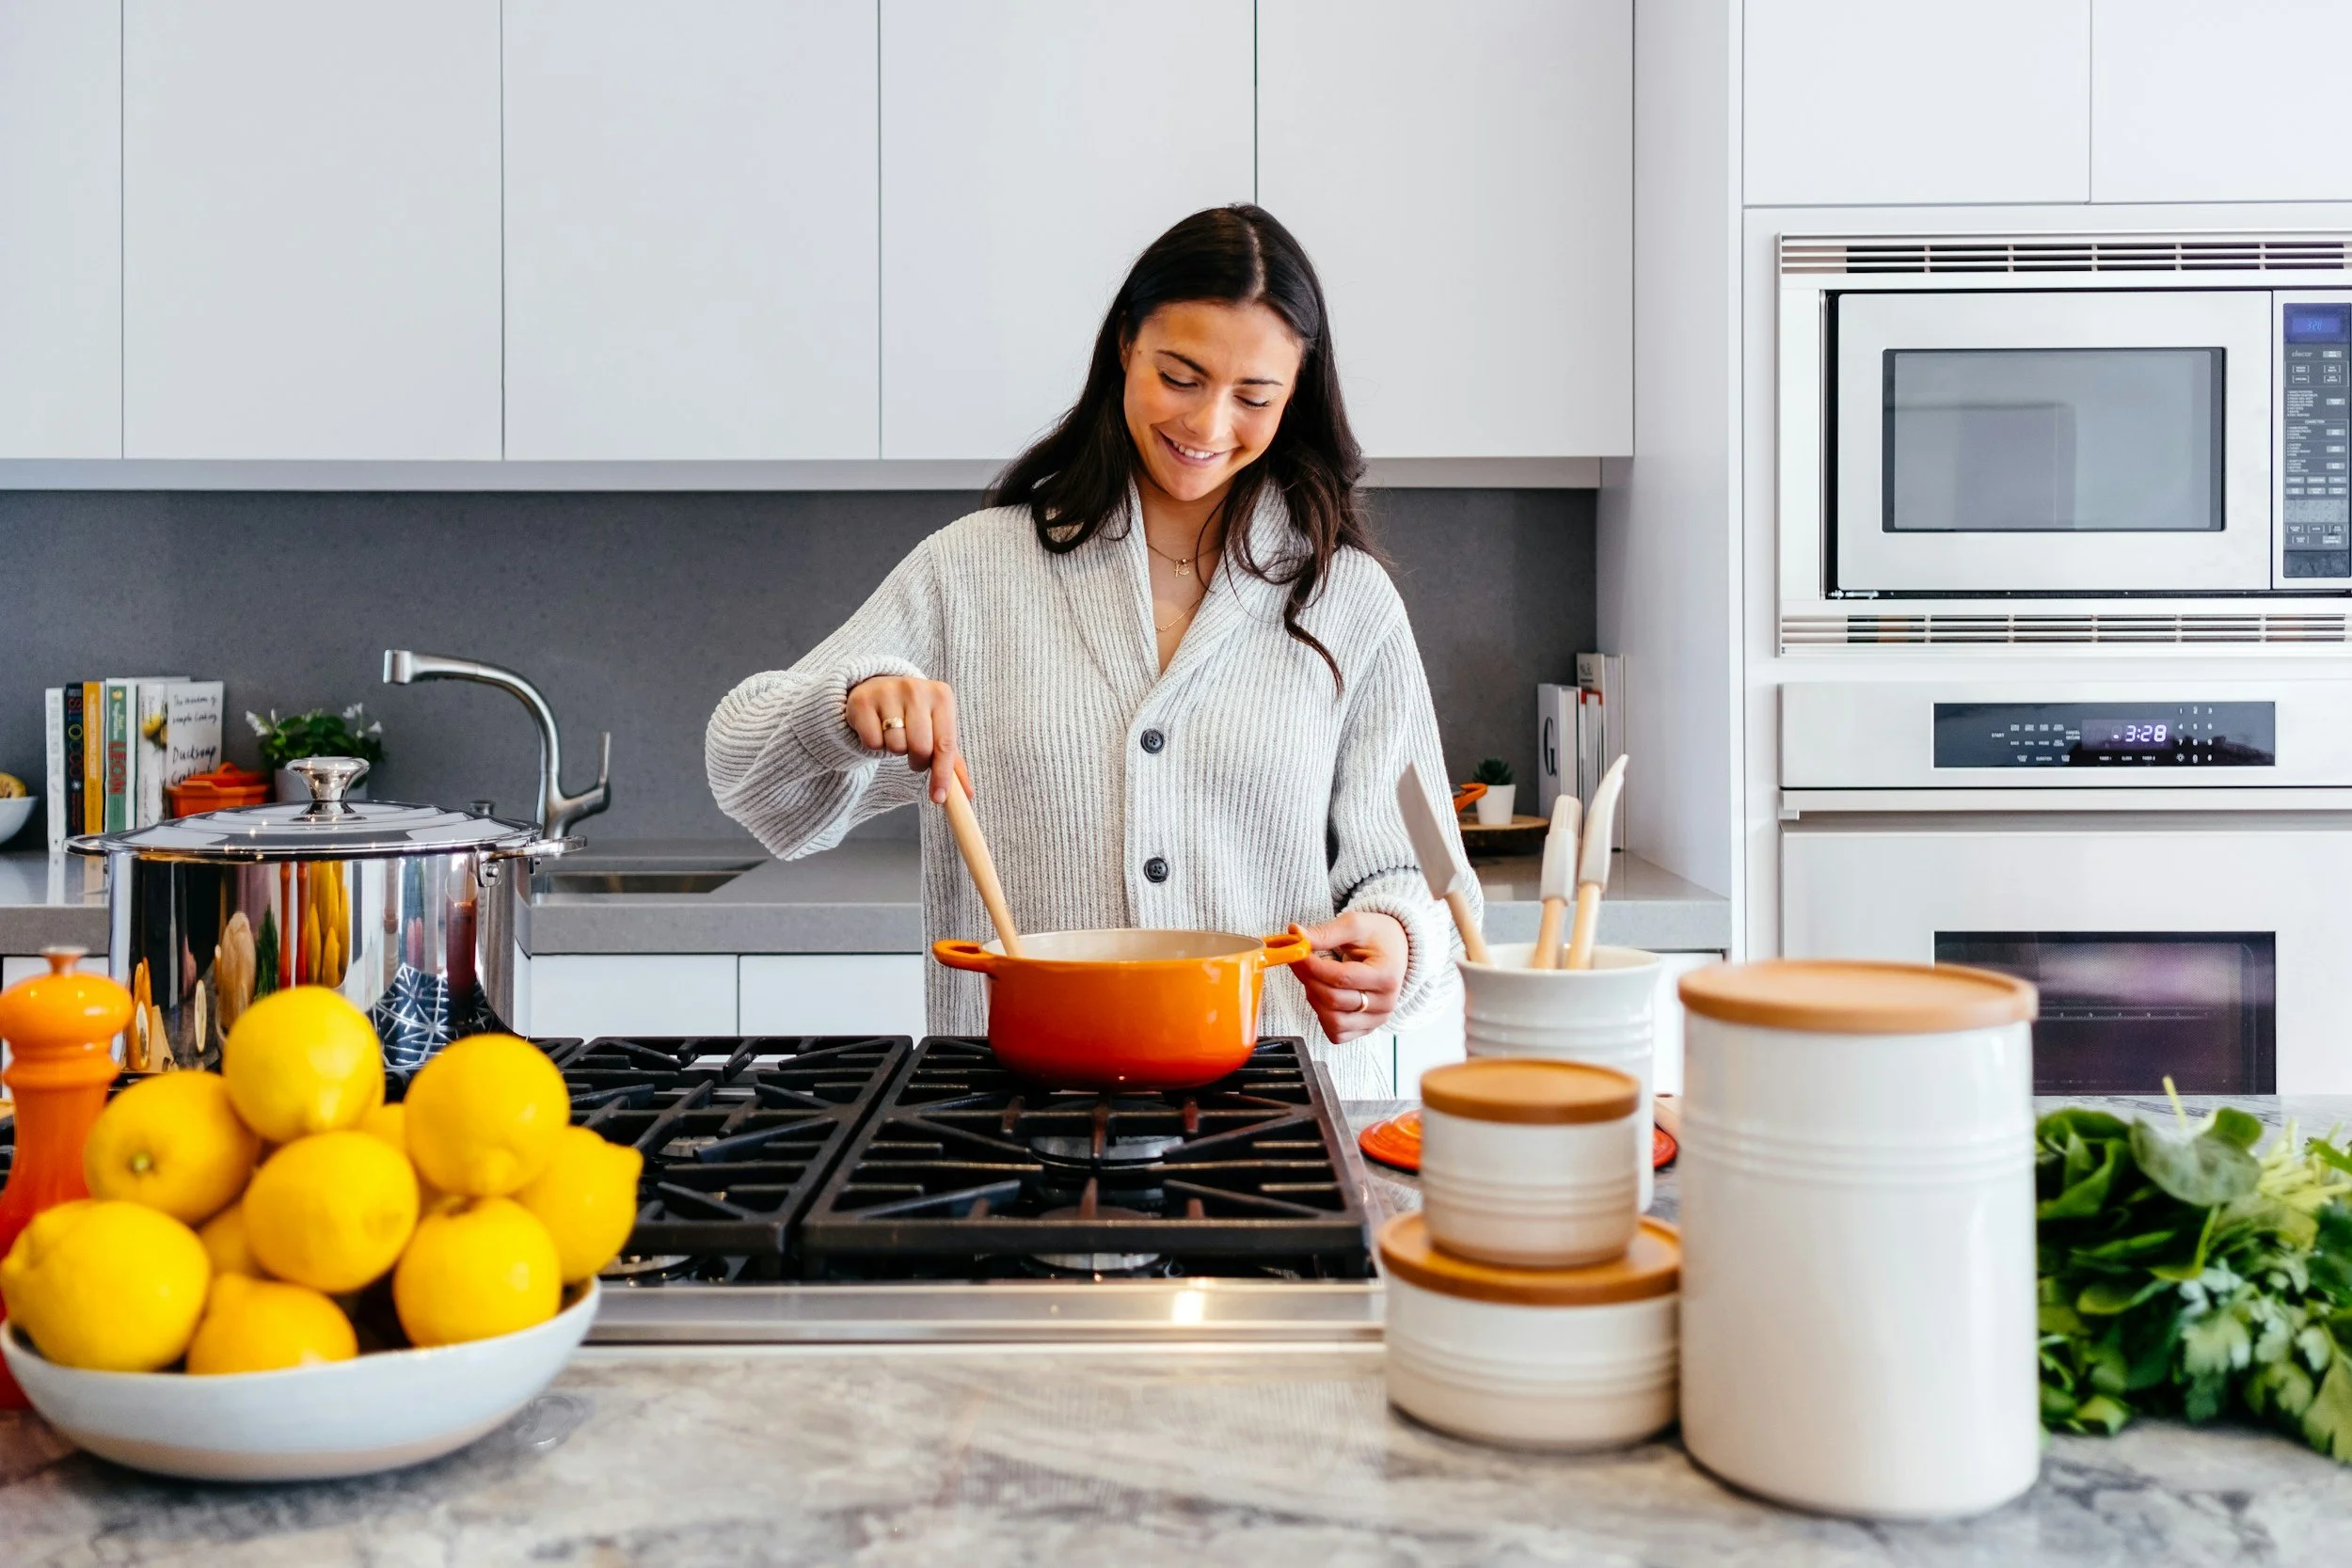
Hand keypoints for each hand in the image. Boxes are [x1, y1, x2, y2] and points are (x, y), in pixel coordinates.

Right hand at [845, 675, 970, 804]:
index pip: (945, 744)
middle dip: (917, 761)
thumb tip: (968, 794)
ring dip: (895, 750)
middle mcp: (916, 689)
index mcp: (941, 695)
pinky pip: (872, 742)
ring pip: (895, 746)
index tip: (938, 798)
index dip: (942, 774)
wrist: (878, 688)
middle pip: (920, 748)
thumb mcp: (936, 728)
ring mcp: (888, 692)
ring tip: (894, 735)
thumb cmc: (914, 714)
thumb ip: (952, 760)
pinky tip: (877, 730)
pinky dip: (874, 745)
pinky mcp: (863, 701)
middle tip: (913, 756)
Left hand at [1289, 911, 1407, 1044]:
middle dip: (1309, 980)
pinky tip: (1322, 995)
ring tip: (1313, 977)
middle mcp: (1386, 1003)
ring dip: (1314, 998)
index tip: (1296, 953)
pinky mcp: (1366, 1029)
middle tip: (1298, 961)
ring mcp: (1376, 1019)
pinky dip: (1322, 1016)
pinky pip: (1336, 1033)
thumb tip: (1296, 935)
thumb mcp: (1355, 924)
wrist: (1397, 949)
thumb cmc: (1378, 936)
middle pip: (1333, 1000)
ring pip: (1333, 1021)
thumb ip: (1326, 933)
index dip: (1312, 967)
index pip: (1341, 978)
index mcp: (1387, 976)